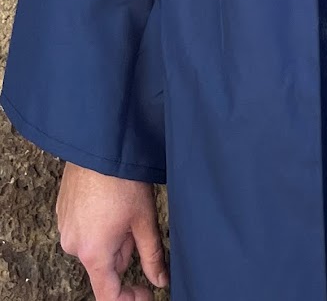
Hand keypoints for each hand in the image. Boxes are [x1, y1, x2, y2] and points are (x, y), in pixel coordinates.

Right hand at [56, 161, 168, 299]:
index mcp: (94, 253)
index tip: (146, 292)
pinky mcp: (62, 212)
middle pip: (104, 265)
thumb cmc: (123, 179)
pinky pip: (84, 229)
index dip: (130, 298)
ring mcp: (65, 228)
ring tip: (124, 207)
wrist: (100, 143)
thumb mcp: (145, 219)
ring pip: (95, 246)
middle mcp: (73, 246)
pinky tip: (109, 202)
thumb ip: (153, 255)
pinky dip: (98, 223)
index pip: (108, 295)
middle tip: (137, 222)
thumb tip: (160, 280)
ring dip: (112, 236)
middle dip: (124, 250)